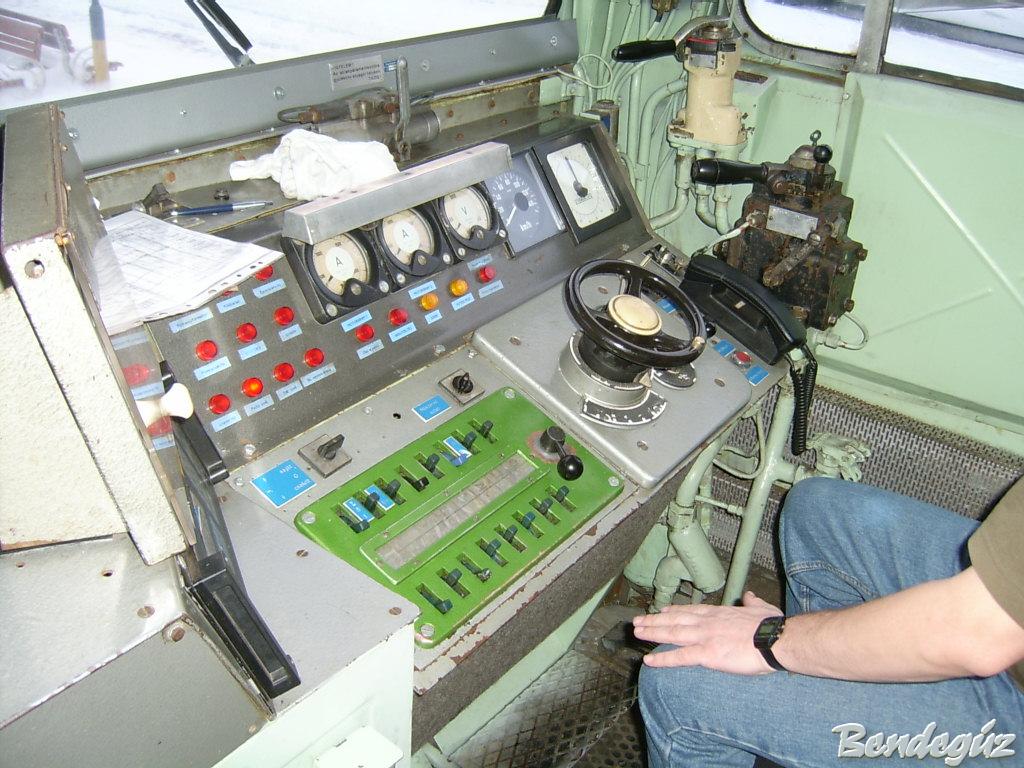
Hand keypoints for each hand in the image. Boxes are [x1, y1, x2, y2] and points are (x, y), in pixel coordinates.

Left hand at [633, 591, 782, 674]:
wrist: (775, 639)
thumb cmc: (772, 625)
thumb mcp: (762, 607)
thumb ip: (752, 601)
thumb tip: (749, 594)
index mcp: (719, 613)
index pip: (691, 610)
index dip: (674, 610)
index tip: (662, 610)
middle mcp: (706, 622)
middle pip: (674, 620)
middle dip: (655, 620)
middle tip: (638, 621)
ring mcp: (704, 637)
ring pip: (671, 634)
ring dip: (652, 633)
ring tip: (636, 633)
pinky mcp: (706, 654)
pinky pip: (679, 657)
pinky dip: (662, 658)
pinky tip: (648, 660)